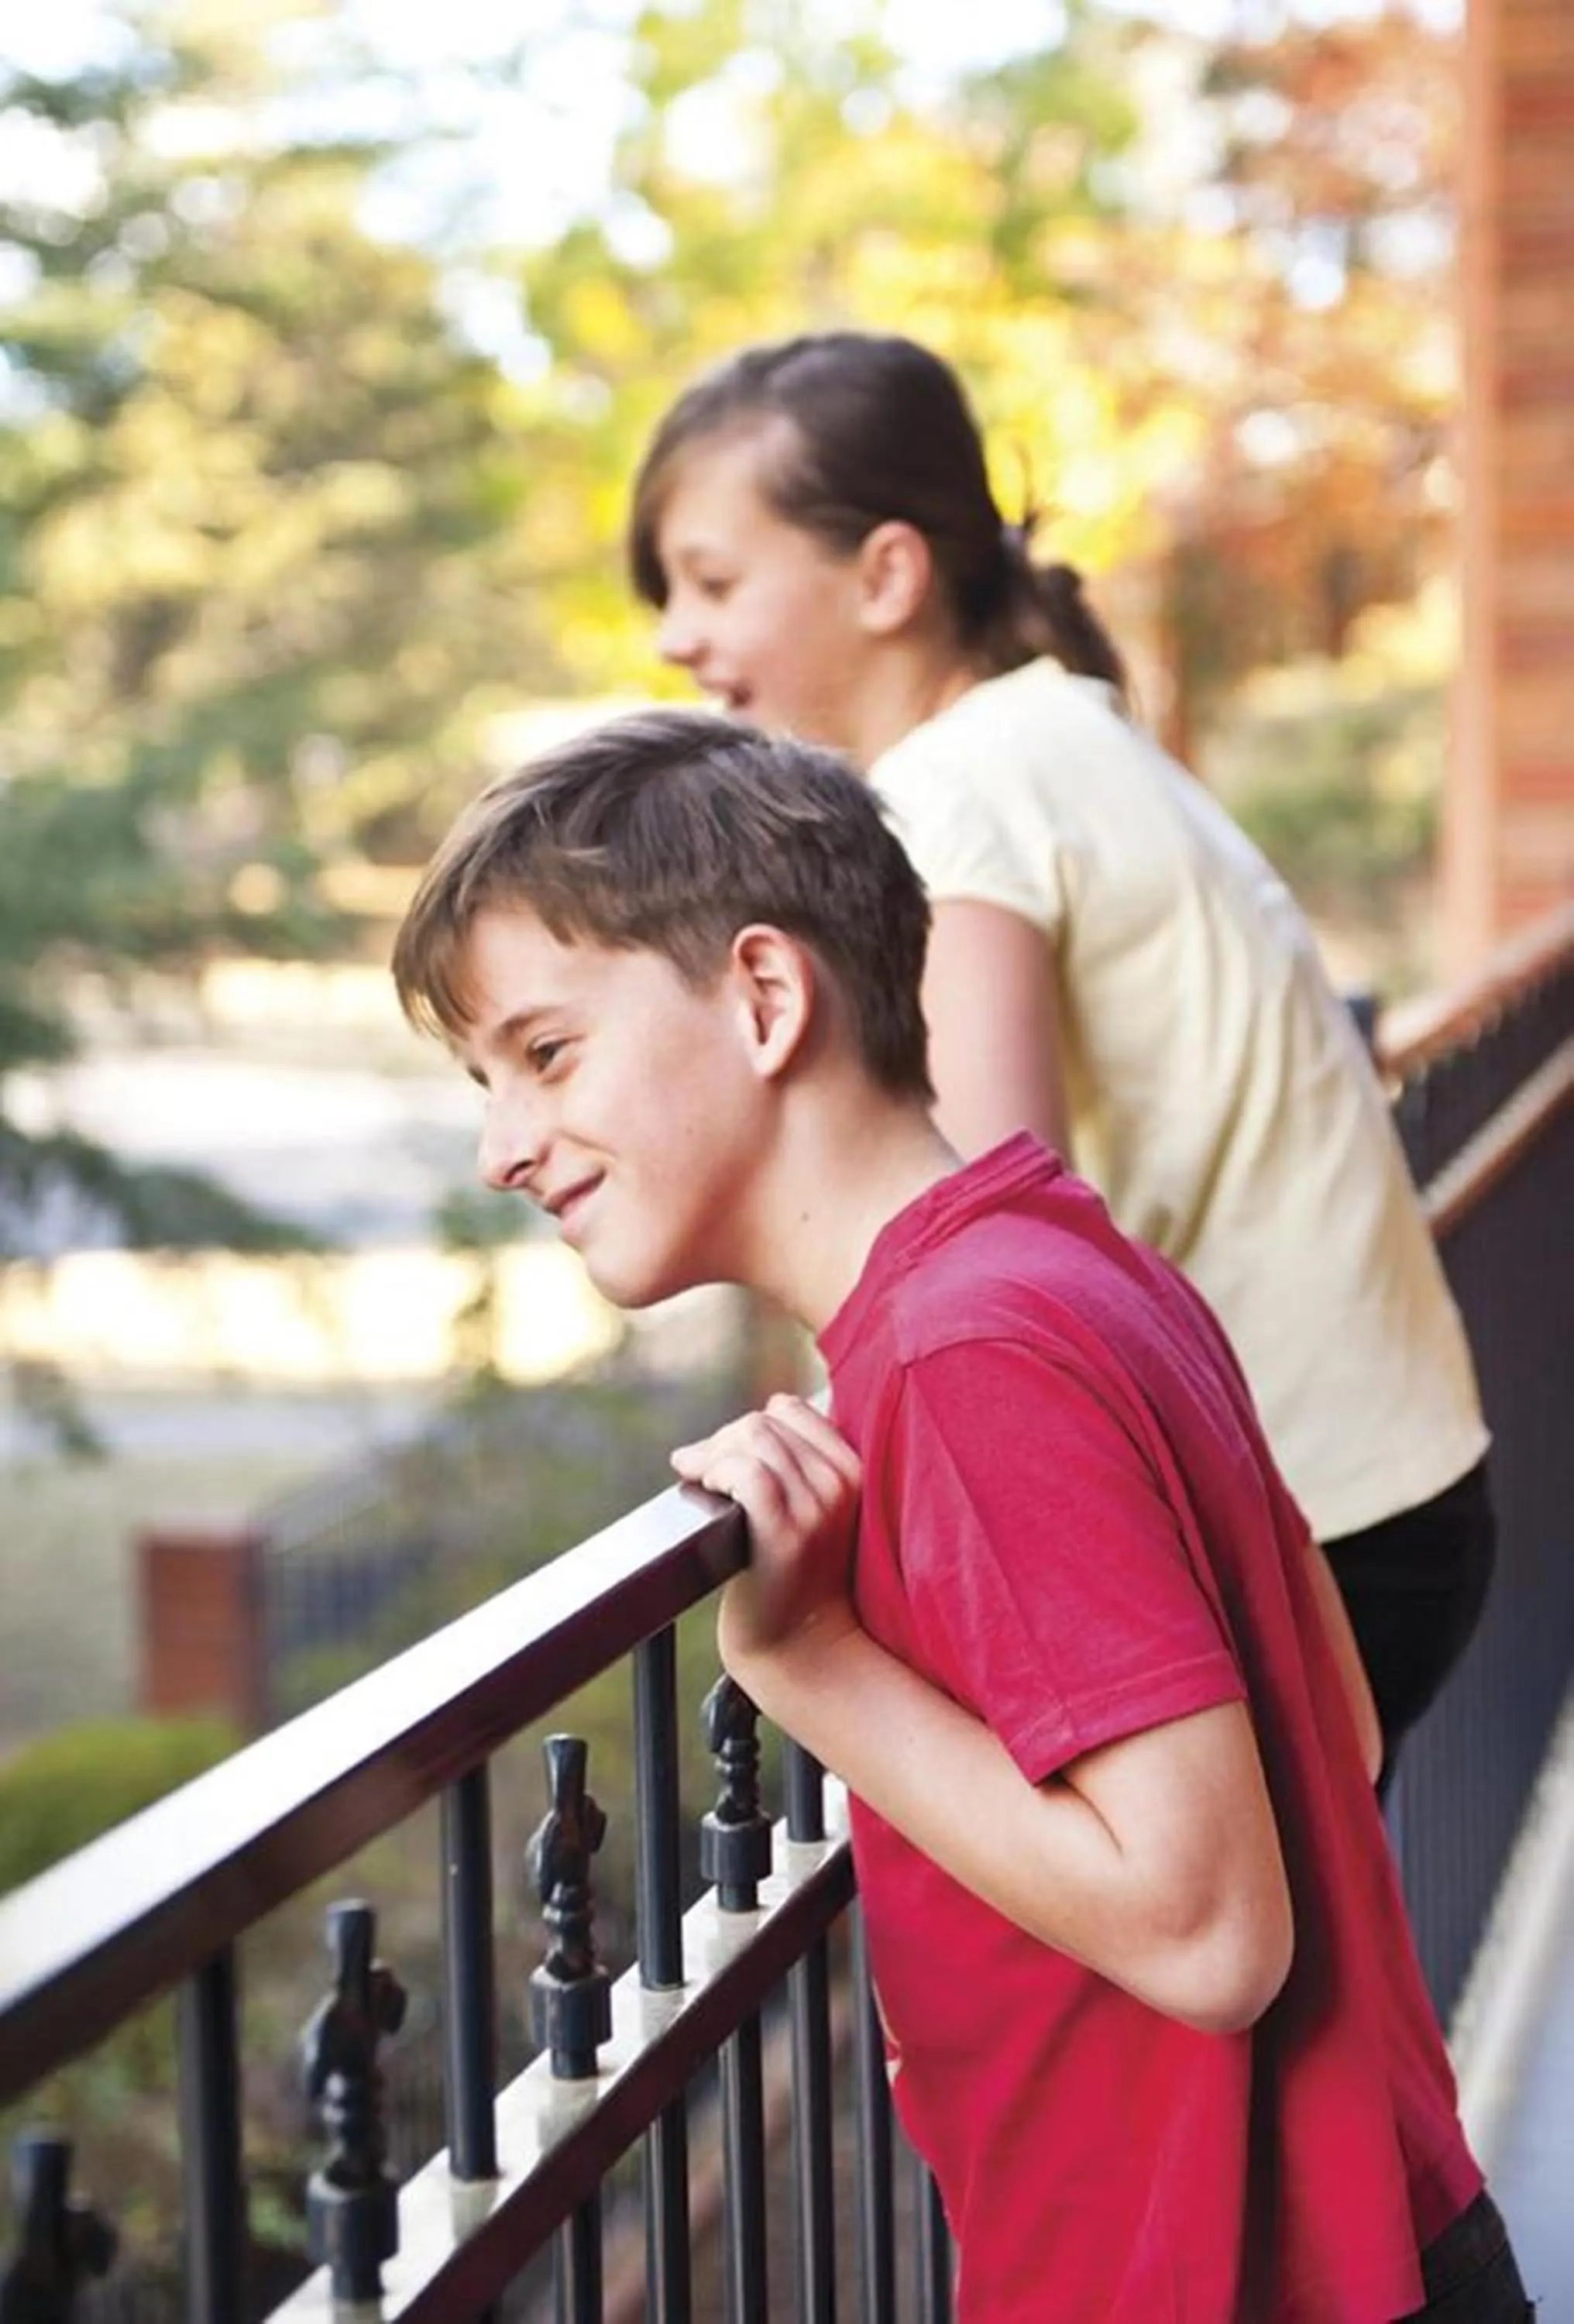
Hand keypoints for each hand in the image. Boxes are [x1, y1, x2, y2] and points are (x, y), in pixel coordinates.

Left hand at [671, 1394, 861, 1662]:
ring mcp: (816, 1508)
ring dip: (711, 1455)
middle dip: (721, 1441)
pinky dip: (716, 1470)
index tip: (726, 1455)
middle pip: (763, 1422)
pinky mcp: (786, 1533)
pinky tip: (703, 1488)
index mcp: (854, 1470)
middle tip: (700, 1471)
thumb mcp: (813, 1510)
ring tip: (698, 1479)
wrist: (802, 1646)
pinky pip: (747, 1473)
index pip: (790, 1409)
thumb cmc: (795, 1574)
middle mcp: (841, 1484)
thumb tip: (750, 1419)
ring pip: (752, 1438)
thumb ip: (796, 1464)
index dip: (748, 1426)